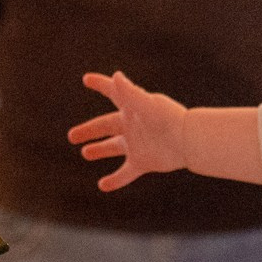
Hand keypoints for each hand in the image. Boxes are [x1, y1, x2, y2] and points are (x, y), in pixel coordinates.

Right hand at [69, 71, 189, 191]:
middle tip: (72, 136)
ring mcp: (136, 144)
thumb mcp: (146, 105)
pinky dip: (115, 180)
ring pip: (114, 147)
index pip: (113, 93)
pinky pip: (126, 173)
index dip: (101, 84)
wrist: (189, 142)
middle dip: (89, 130)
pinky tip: (102, 186)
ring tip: (85, 153)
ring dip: (100, 150)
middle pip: (105, 126)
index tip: (87, 79)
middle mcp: (132, 125)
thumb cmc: (168, 119)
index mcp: (132, 108)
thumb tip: (116, 76)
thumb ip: (130, 92)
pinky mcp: (143, 162)